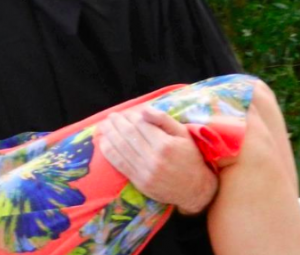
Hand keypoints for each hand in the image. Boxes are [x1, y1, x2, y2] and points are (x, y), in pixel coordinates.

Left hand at [97, 106, 217, 214]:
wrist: (195, 189)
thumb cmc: (190, 157)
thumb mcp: (183, 134)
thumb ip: (163, 119)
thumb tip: (143, 110)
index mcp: (166, 145)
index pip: (141, 125)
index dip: (131, 116)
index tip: (127, 112)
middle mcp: (154, 159)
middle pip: (128, 135)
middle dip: (117, 123)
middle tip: (111, 116)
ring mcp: (145, 172)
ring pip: (121, 148)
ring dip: (109, 134)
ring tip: (104, 125)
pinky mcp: (139, 182)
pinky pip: (119, 164)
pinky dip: (108, 151)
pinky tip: (103, 142)